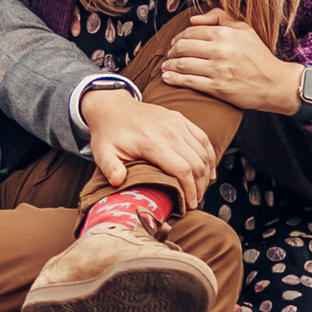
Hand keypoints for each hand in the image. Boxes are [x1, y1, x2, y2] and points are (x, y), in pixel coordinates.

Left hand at [80, 89, 218, 209]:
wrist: (112, 106)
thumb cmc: (108, 133)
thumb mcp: (102, 152)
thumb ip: (109, 168)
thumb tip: (117, 181)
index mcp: (152, 142)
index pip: (182, 170)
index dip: (190, 190)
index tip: (190, 205)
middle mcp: (169, 131)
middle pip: (196, 163)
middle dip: (200, 186)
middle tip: (196, 201)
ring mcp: (177, 123)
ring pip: (202, 152)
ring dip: (206, 173)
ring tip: (201, 189)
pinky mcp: (180, 119)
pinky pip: (202, 138)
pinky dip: (209, 156)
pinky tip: (209, 170)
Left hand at [162, 8, 302, 113]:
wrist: (276, 83)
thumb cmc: (259, 56)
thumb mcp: (245, 29)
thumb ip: (220, 17)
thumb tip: (194, 19)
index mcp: (225, 34)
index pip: (191, 32)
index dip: (178, 37)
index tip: (174, 43)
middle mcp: (220, 50)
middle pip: (183, 47)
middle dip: (171, 51)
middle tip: (168, 55)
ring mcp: (218, 70)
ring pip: (183, 64)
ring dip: (168, 65)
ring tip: (165, 66)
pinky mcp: (218, 88)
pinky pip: (189, 82)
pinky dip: (173, 79)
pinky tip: (166, 78)